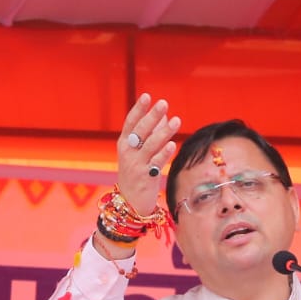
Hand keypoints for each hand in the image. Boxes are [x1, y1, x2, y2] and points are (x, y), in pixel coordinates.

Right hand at [115, 93, 181, 218]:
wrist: (130, 203)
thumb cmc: (136, 174)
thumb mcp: (138, 154)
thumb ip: (149, 135)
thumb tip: (163, 115)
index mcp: (124, 144)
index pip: (130, 122)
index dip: (138, 109)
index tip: (147, 96)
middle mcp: (128, 153)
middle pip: (141, 131)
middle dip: (152, 116)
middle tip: (163, 103)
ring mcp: (136, 165)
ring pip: (150, 145)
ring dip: (164, 132)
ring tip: (176, 120)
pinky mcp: (146, 177)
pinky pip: (156, 162)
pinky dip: (164, 153)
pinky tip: (172, 144)